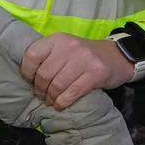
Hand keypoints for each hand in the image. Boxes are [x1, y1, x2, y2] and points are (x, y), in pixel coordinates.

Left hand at [19, 33, 135, 110]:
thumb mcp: (65, 48)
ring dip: (51, 97)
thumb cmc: (84, 55)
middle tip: (41, 95)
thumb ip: (49, 56)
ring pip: (57, 85)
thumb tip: (28, 77)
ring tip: (50, 101)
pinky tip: (60, 105)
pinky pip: (72, 92)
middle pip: (44, 74)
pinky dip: (63, 102)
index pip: (32, 56)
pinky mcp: (96, 73)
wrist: (117, 56)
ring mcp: (84, 59)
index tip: (30, 81)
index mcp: (58, 39)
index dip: (27, 72)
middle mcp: (69, 47)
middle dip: (40, 89)